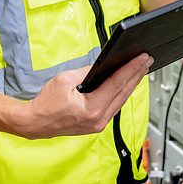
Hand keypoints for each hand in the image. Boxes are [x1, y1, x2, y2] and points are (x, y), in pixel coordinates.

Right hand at [21, 53, 152, 138]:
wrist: (35, 123)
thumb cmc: (46, 104)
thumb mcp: (65, 80)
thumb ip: (86, 72)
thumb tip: (102, 66)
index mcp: (91, 108)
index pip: (118, 84)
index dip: (132, 69)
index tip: (142, 58)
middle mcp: (98, 119)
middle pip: (124, 92)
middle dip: (137, 74)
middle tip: (147, 60)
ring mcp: (99, 124)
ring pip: (122, 100)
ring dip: (132, 83)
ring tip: (141, 69)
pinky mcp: (97, 124)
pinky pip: (115, 106)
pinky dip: (122, 93)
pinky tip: (127, 84)